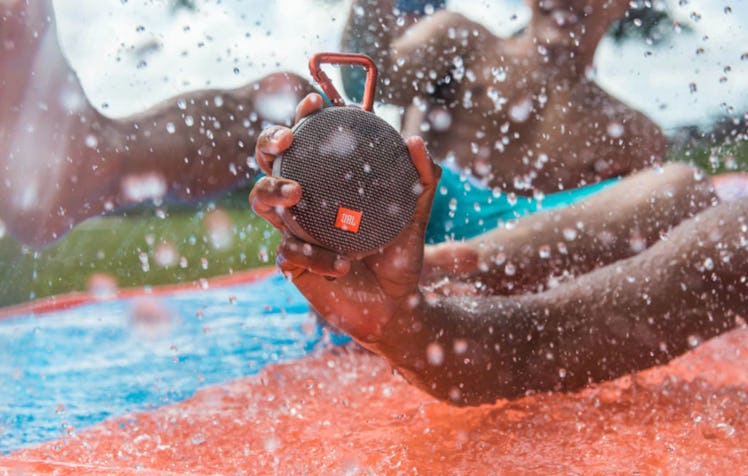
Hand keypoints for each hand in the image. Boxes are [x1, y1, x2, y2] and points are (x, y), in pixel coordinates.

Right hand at [250, 93, 440, 342]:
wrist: (394, 304)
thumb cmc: (399, 254)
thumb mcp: (416, 215)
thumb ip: (422, 178)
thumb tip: (415, 140)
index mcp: (328, 182)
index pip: (308, 141)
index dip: (302, 117)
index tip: (315, 102)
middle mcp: (305, 201)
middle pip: (268, 161)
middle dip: (268, 142)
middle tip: (286, 141)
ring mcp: (293, 229)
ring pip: (261, 201)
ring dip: (272, 191)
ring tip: (296, 194)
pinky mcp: (291, 263)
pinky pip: (288, 251)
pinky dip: (313, 255)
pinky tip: (339, 264)